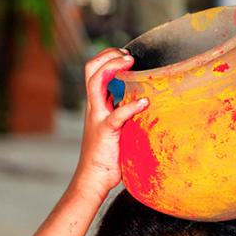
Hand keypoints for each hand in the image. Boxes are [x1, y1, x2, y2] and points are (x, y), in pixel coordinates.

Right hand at [72, 48, 147, 201]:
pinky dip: (130, 106)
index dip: (107, 58)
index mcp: (96, 106)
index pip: (94, 71)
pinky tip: (144, 102)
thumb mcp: (116, 131)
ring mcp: (97, 118)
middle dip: (108, 56)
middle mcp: (94, 107)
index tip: (126, 57)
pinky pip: (117, 115)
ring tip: (131, 63)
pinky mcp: (105, 132)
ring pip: (96, 82)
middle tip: (128, 56)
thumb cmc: (107, 158)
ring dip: (113, 68)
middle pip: (91, 69)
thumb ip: (124, 117)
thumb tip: (144, 108)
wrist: (93, 179)